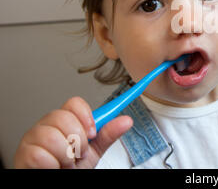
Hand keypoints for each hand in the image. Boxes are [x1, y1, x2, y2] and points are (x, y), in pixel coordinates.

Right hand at [14, 97, 132, 168]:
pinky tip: (52, 167)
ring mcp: (33, 138)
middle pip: (63, 117)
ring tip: (65, 162)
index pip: (74, 103)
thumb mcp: (93, 152)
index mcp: (64, 121)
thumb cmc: (70, 168)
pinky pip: (40, 154)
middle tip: (77, 153)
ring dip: (65, 155)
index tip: (93, 132)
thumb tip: (127, 120)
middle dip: (77, 140)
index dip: (86, 117)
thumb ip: (107, 135)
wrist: (55, 183)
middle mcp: (47, 125)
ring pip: (52, 136)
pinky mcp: (23, 154)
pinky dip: (52, 164)